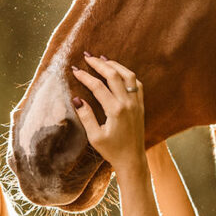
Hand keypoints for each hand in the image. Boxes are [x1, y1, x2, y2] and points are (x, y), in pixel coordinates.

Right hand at [71, 54, 145, 172]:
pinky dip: (127, 74)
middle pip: (113, 75)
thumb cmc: (112, 150)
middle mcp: (128, 103)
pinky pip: (137, 84)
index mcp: (115, 110)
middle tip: (87, 56)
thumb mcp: (95, 137)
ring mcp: (136, 103)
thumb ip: (86, 116)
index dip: (85, 76)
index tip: (75, 70)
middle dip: (99, 63)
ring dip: (115, 65)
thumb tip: (76, 99)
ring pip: (128, 75)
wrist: (132, 159)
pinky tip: (119, 72)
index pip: (98, 86)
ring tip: (103, 59)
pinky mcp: (141, 106)